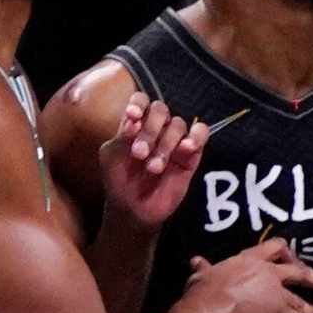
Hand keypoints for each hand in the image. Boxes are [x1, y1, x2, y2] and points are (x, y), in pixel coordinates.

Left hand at [99, 92, 209, 228]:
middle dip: (150, 130)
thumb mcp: (112, 158)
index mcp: (135, 124)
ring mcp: (175, 140)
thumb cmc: (119, 182)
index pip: (141, 100)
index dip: (138, 104)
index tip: (133, 117)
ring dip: (166, 144)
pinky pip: (201, 134)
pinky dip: (195, 138)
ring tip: (154, 168)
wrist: (135, 211)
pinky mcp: (191, 154)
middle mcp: (156, 128)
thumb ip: (122, 137)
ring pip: (178, 124)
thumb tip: (135, 120)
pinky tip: (185, 149)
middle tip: (139, 154)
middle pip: (160, 110)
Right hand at [187, 238, 312, 312]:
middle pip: (298, 272)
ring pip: (300, 300)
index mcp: (251, 259)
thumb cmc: (205, 288)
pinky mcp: (279, 311)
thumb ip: (204, 269)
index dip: (285, 253)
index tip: (291, 259)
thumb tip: (196, 262)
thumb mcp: (202, 275)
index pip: (274, 247)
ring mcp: (276, 292)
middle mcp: (269, 272)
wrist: (213, 305)